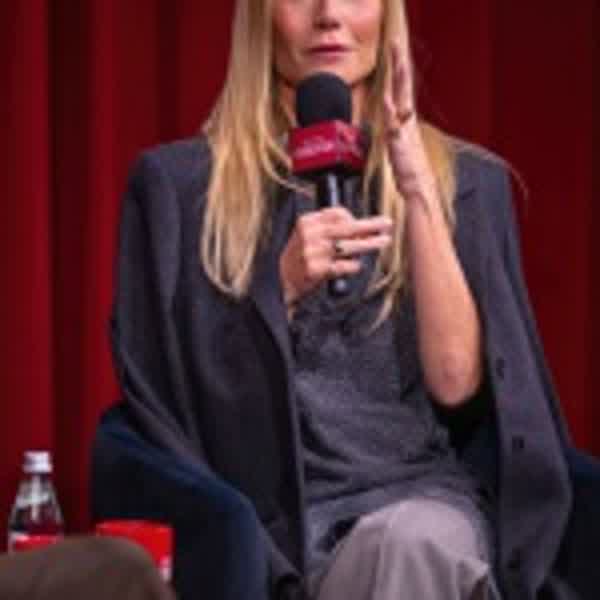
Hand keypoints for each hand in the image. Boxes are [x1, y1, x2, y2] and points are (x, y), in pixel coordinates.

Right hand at [279, 206, 391, 307]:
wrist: (282, 279)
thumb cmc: (300, 256)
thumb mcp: (308, 234)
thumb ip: (329, 228)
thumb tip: (361, 228)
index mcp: (308, 222)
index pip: (337, 213)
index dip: (355, 218)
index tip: (367, 223)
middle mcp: (310, 235)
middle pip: (348, 227)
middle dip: (370, 226)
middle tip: (386, 225)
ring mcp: (314, 253)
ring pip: (350, 246)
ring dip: (370, 244)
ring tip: (383, 242)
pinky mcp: (318, 270)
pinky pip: (344, 266)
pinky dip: (354, 266)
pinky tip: (356, 265)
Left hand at [383, 39, 437, 204]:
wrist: (418, 190)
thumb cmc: (409, 173)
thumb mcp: (400, 149)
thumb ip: (395, 134)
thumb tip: (389, 127)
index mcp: (407, 124)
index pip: (403, 93)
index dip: (399, 74)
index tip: (397, 55)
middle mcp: (407, 124)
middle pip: (403, 89)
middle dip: (399, 67)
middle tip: (395, 46)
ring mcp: (405, 132)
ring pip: (401, 100)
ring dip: (398, 81)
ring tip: (396, 61)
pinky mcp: (400, 144)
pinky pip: (394, 123)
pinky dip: (391, 110)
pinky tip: (386, 99)